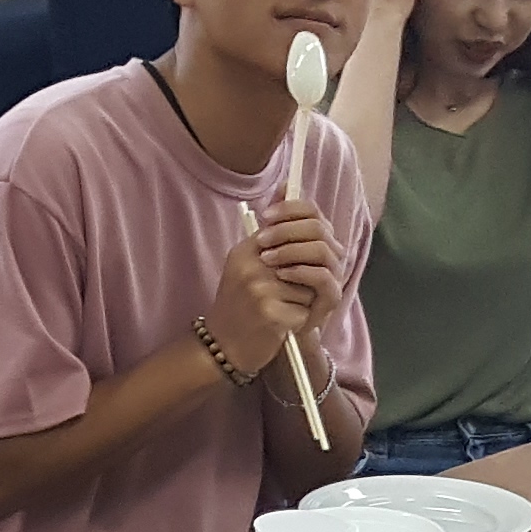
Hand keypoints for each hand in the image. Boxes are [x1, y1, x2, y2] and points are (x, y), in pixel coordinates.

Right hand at [209, 197, 340, 381]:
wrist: (223, 345)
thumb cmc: (240, 304)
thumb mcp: (247, 262)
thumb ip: (270, 231)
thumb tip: (289, 185)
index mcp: (245, 250)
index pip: (288, 230)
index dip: (301, 248)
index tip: (296, 265)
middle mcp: (251, 266)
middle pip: (303, 261)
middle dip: (303, 278)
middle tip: (290, 292)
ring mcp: (260, 291)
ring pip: (307, 288)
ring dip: (301, 302)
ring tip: (279, 310)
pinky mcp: (271, 316)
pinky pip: (304, 312)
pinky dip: (298, 321)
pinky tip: (279, 326)